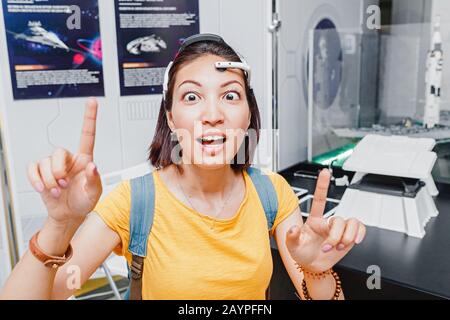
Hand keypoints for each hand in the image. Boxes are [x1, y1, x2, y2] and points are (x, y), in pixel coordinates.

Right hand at [27, 98, 101, 225]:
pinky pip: (33, 169)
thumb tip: (93, 166)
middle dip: (59, 170)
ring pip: (45, 162)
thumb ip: (94, 180)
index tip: (92, 101)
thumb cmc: (84, 202)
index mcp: (85, 160)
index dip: (89, 118)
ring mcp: (54, 166)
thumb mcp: (94, 193)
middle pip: (58, 152)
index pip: (87, 135)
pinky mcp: (41, 173)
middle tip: (64, 184)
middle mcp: (69, 160)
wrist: (69, 215)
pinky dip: (36, 180)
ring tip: (57, 190)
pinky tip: (42, 188)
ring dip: (50, 180)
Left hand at [285, 169, 365, 272]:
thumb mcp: (291, 246)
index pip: (320, 199)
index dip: (322, 185)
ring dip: (346, 237)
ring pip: (351, 223)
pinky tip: (354, 241)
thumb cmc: (301, 253)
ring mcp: (339, 229)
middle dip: (335, 236)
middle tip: (328, 247)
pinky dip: (360, 234)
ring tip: (338, 247)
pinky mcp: (349, 236)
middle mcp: (328, 222)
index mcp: (314, 220)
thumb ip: (291, 237)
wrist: (312, 266)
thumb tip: (294, 229)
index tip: (325, 171)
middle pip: (339, 220)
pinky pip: (360, 228)